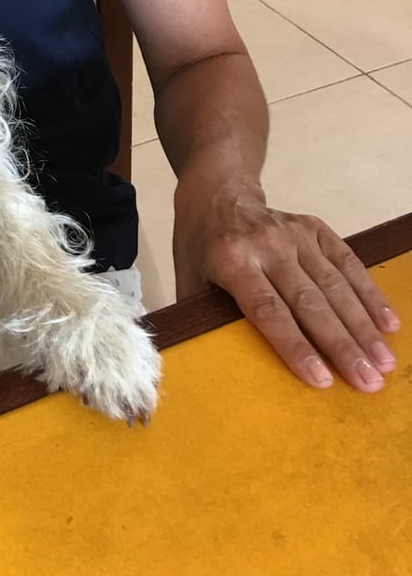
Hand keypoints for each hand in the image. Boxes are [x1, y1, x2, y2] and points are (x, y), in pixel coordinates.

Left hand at [173, 181, 400, 393]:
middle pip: (310, 302)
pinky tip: (388, 323)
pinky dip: (370, 294)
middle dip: (342, 345)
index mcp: (231, 260)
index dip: (296, 346)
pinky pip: (348, 263)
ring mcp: (295, 234)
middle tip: (369, 381)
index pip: (268, 310)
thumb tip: (214, 368)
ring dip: (363, 326)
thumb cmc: (200, 248)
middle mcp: (267, 245)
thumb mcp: (187, 279)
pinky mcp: (315, 228)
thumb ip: (200, 318)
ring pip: (335, 285)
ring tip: (384, 362)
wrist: (217, 193)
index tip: (322, 380)